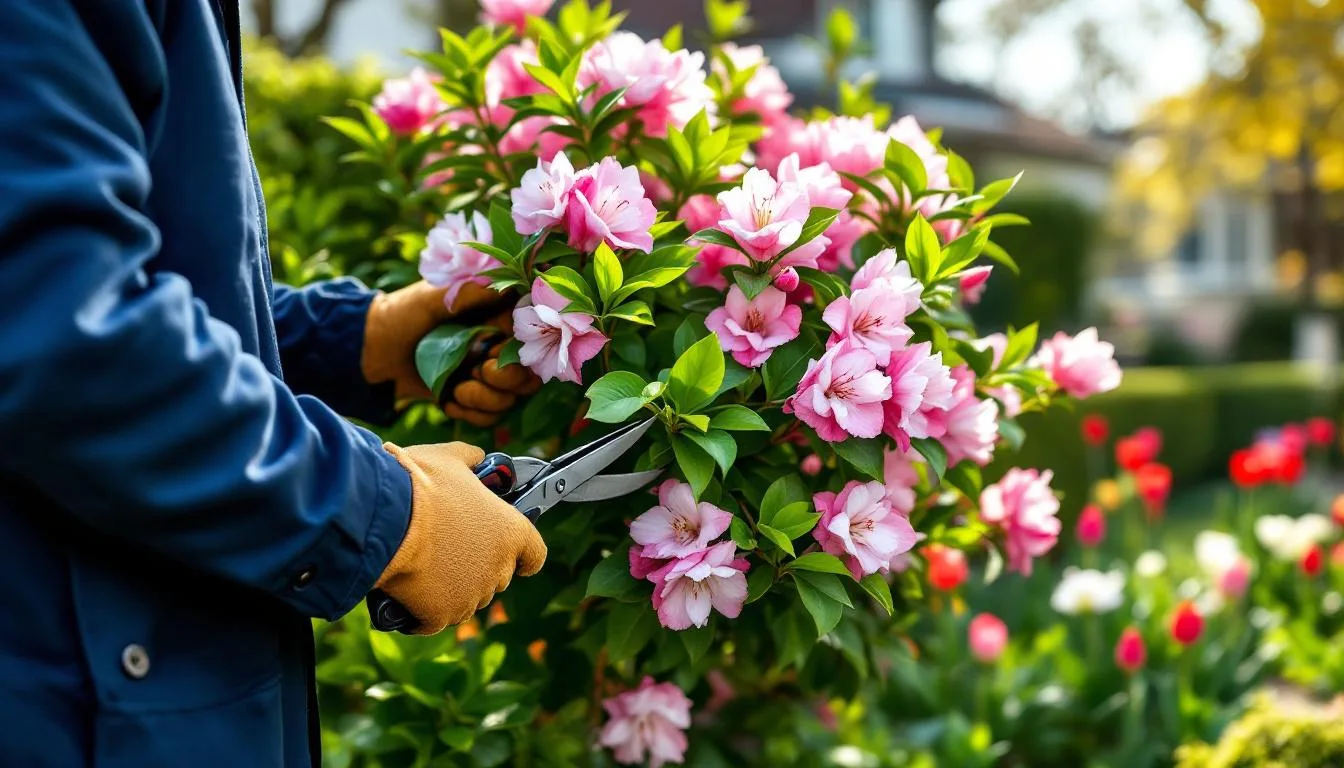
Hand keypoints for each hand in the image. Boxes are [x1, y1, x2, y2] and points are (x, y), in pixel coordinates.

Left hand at [361, 281, 538, 420]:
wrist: (369, 349)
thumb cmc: (401, 313)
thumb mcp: (435, 295)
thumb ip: (472, 291)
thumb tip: (509, 286)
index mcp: (494, 318)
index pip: (529, 341)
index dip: (518, 353)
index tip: (492, 352)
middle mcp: (494, 348)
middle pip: (527, 377)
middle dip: (506, 381)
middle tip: (477, 371)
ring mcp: (481, 375)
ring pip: (509, 400)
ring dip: (485, 400)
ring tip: (458, 388)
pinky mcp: (467, 398)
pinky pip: (488, 417)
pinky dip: (471, 414)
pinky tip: (449, 401)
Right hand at [375, 441, 546, 634]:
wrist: (383, 518)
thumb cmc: (418, 484)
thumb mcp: (449, 458)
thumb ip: (470, 459)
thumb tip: (477, 458)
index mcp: (511, 532)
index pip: (535, 555)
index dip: (523, 555)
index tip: (514, 554)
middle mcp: (498, 568)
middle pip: (496, 577)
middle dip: (475, 566)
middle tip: (448, 547)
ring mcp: (471, 595)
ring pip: (465, 599)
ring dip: (450, 588)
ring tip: (423, 564)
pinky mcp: (441, 614)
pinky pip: (434, 619)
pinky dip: (422, 611)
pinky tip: (408, 593)